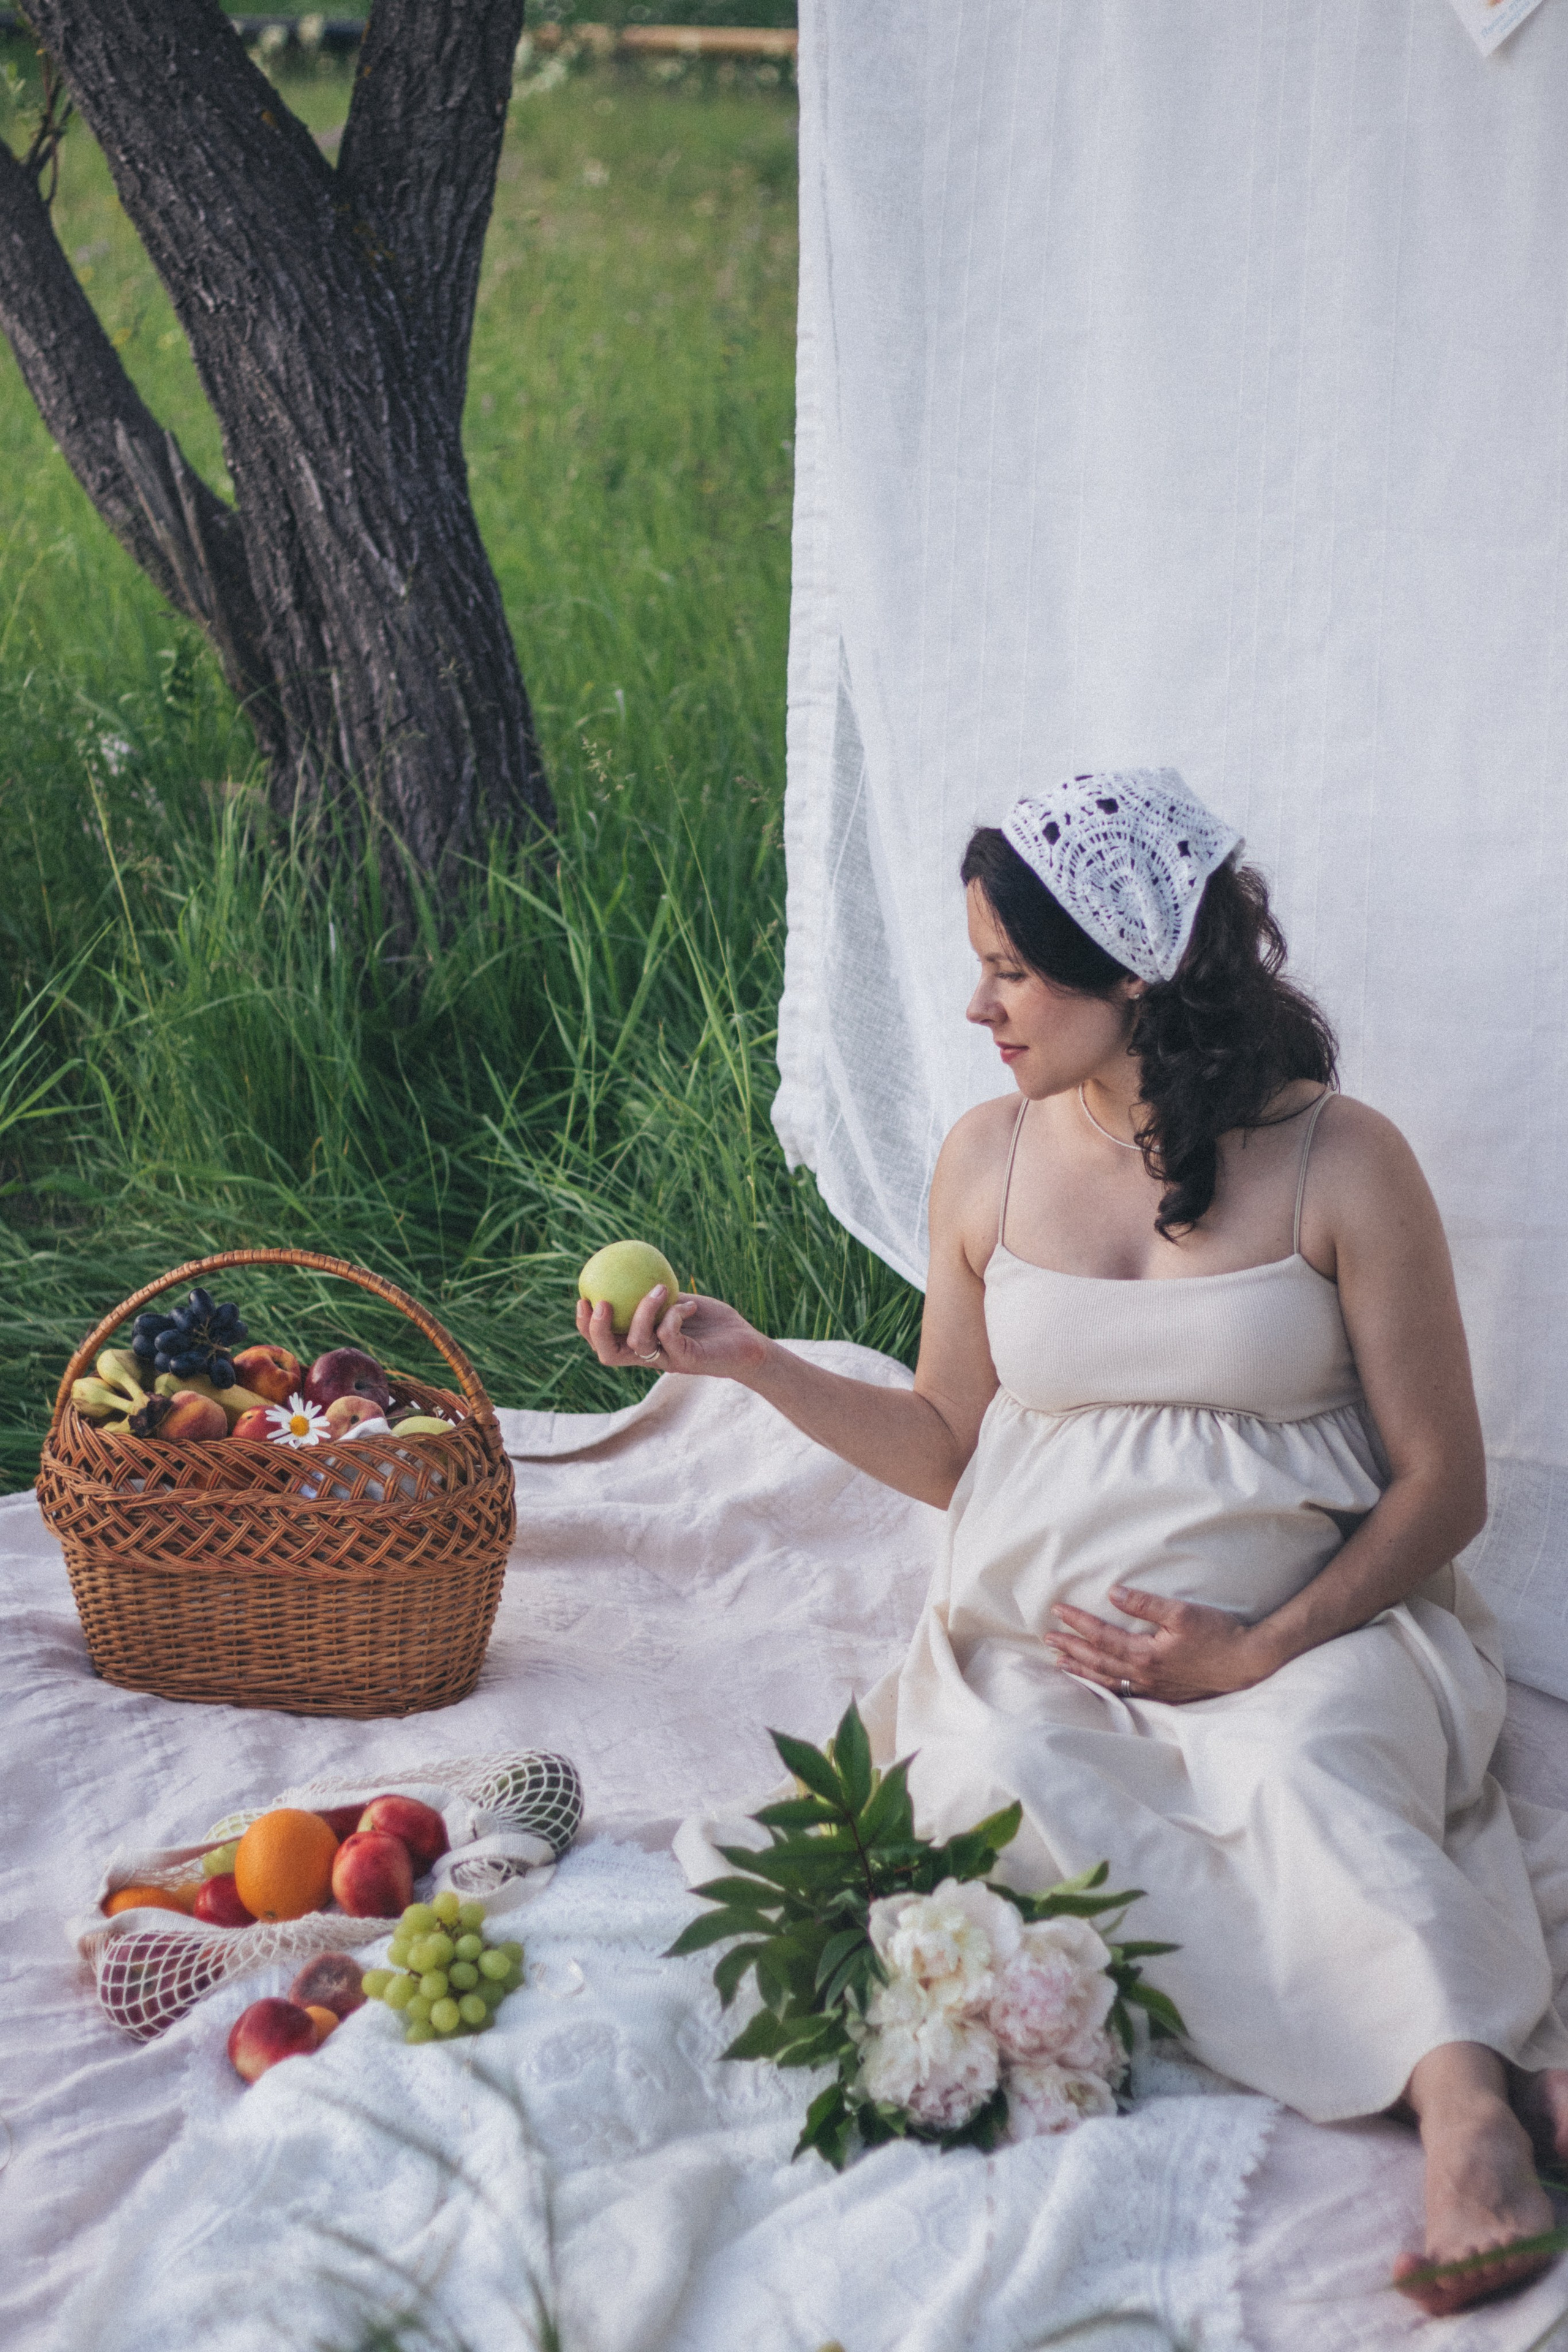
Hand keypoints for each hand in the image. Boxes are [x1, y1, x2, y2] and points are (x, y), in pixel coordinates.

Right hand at [574, 1286, 771, 1381]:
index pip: (605, 1342)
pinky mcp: (689, 1360)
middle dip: (597, 1331)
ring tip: (657, 1289)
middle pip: (609, 1354)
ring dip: (644, 1310)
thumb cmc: (713, 1322)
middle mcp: (651, 1357)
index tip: (582, 1298)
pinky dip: (673, 1315)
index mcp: (642, 1345)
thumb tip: (634, 1265)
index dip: (585, 1327)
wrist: (746, 1344)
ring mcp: (669, 1360)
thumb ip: (658, 1294)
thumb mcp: (680, 1302)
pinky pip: (669, 1335)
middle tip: (600, 1303)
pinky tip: (687, 1304)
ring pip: (639, 1343)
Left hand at [1047, 1587, 1275, 1703]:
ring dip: (1082, 1670)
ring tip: (1061, 1662)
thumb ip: (1145, 1603)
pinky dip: (1104, 1686)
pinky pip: (1125, 1692)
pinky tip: (1099, 1682)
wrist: (1247, 1663)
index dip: (1077, 1623)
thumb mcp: (1182, 1612)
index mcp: (1145, 1654)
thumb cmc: (1218, 1634)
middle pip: (1097, 1661)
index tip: (1058, 1611)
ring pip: (1108, 1680)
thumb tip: (1113, 1593)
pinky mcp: (1165, 1694)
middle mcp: (1144, 1676)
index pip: (1101, 1637)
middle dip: (1070, 1649)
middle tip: (1047, 1639)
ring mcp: (1154, 1688)